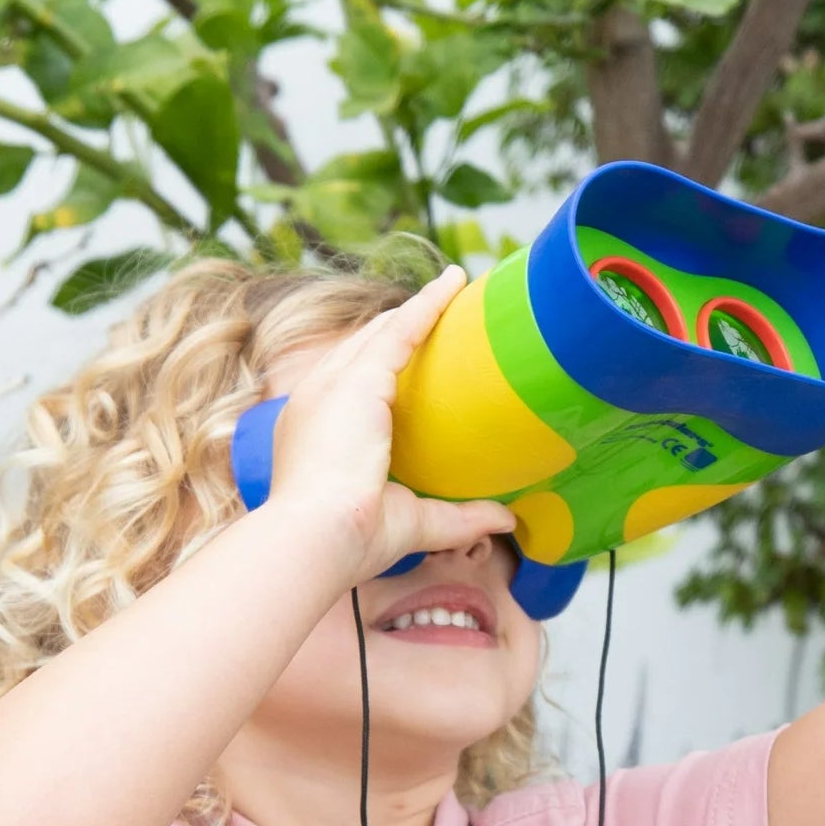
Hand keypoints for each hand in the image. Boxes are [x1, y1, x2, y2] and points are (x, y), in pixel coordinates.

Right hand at [266, 263, 516, 577]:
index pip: (354, 384)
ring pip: (384, 333)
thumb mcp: (417, 523)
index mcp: (319, 433)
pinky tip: (454, 285)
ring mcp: (335, 384)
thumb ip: (462, 518)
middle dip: (403, 330)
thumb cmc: (353, 540)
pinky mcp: (359, 379)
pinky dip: (429, 305)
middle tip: (445, 314)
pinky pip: (401, 329)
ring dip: (420, 310)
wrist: (316, 535)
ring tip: (456, 289)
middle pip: (366, 349)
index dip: (385, 368)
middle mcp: (320, 400)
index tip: (417, 357)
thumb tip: (508, 521)